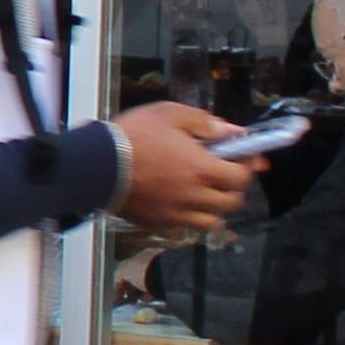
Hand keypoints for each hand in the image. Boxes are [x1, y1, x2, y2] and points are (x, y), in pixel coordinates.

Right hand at [104, 100, 259, 238]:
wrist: (95, 165)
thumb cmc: (133, 135)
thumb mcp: (170, 114)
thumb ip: (204, 123)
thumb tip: (229, 131)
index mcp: (201, 168)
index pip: (241, 177)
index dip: (248, 167)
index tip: (247, 158)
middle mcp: (194, 196)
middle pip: (231, 203)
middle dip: (233, 188)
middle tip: (225, 175)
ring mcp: (176, 214)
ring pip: (212, 222)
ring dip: (214, 208)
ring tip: (204, 194)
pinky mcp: (158, 225)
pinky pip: (184, 229)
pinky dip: (188, 220)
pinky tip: (179, 206)